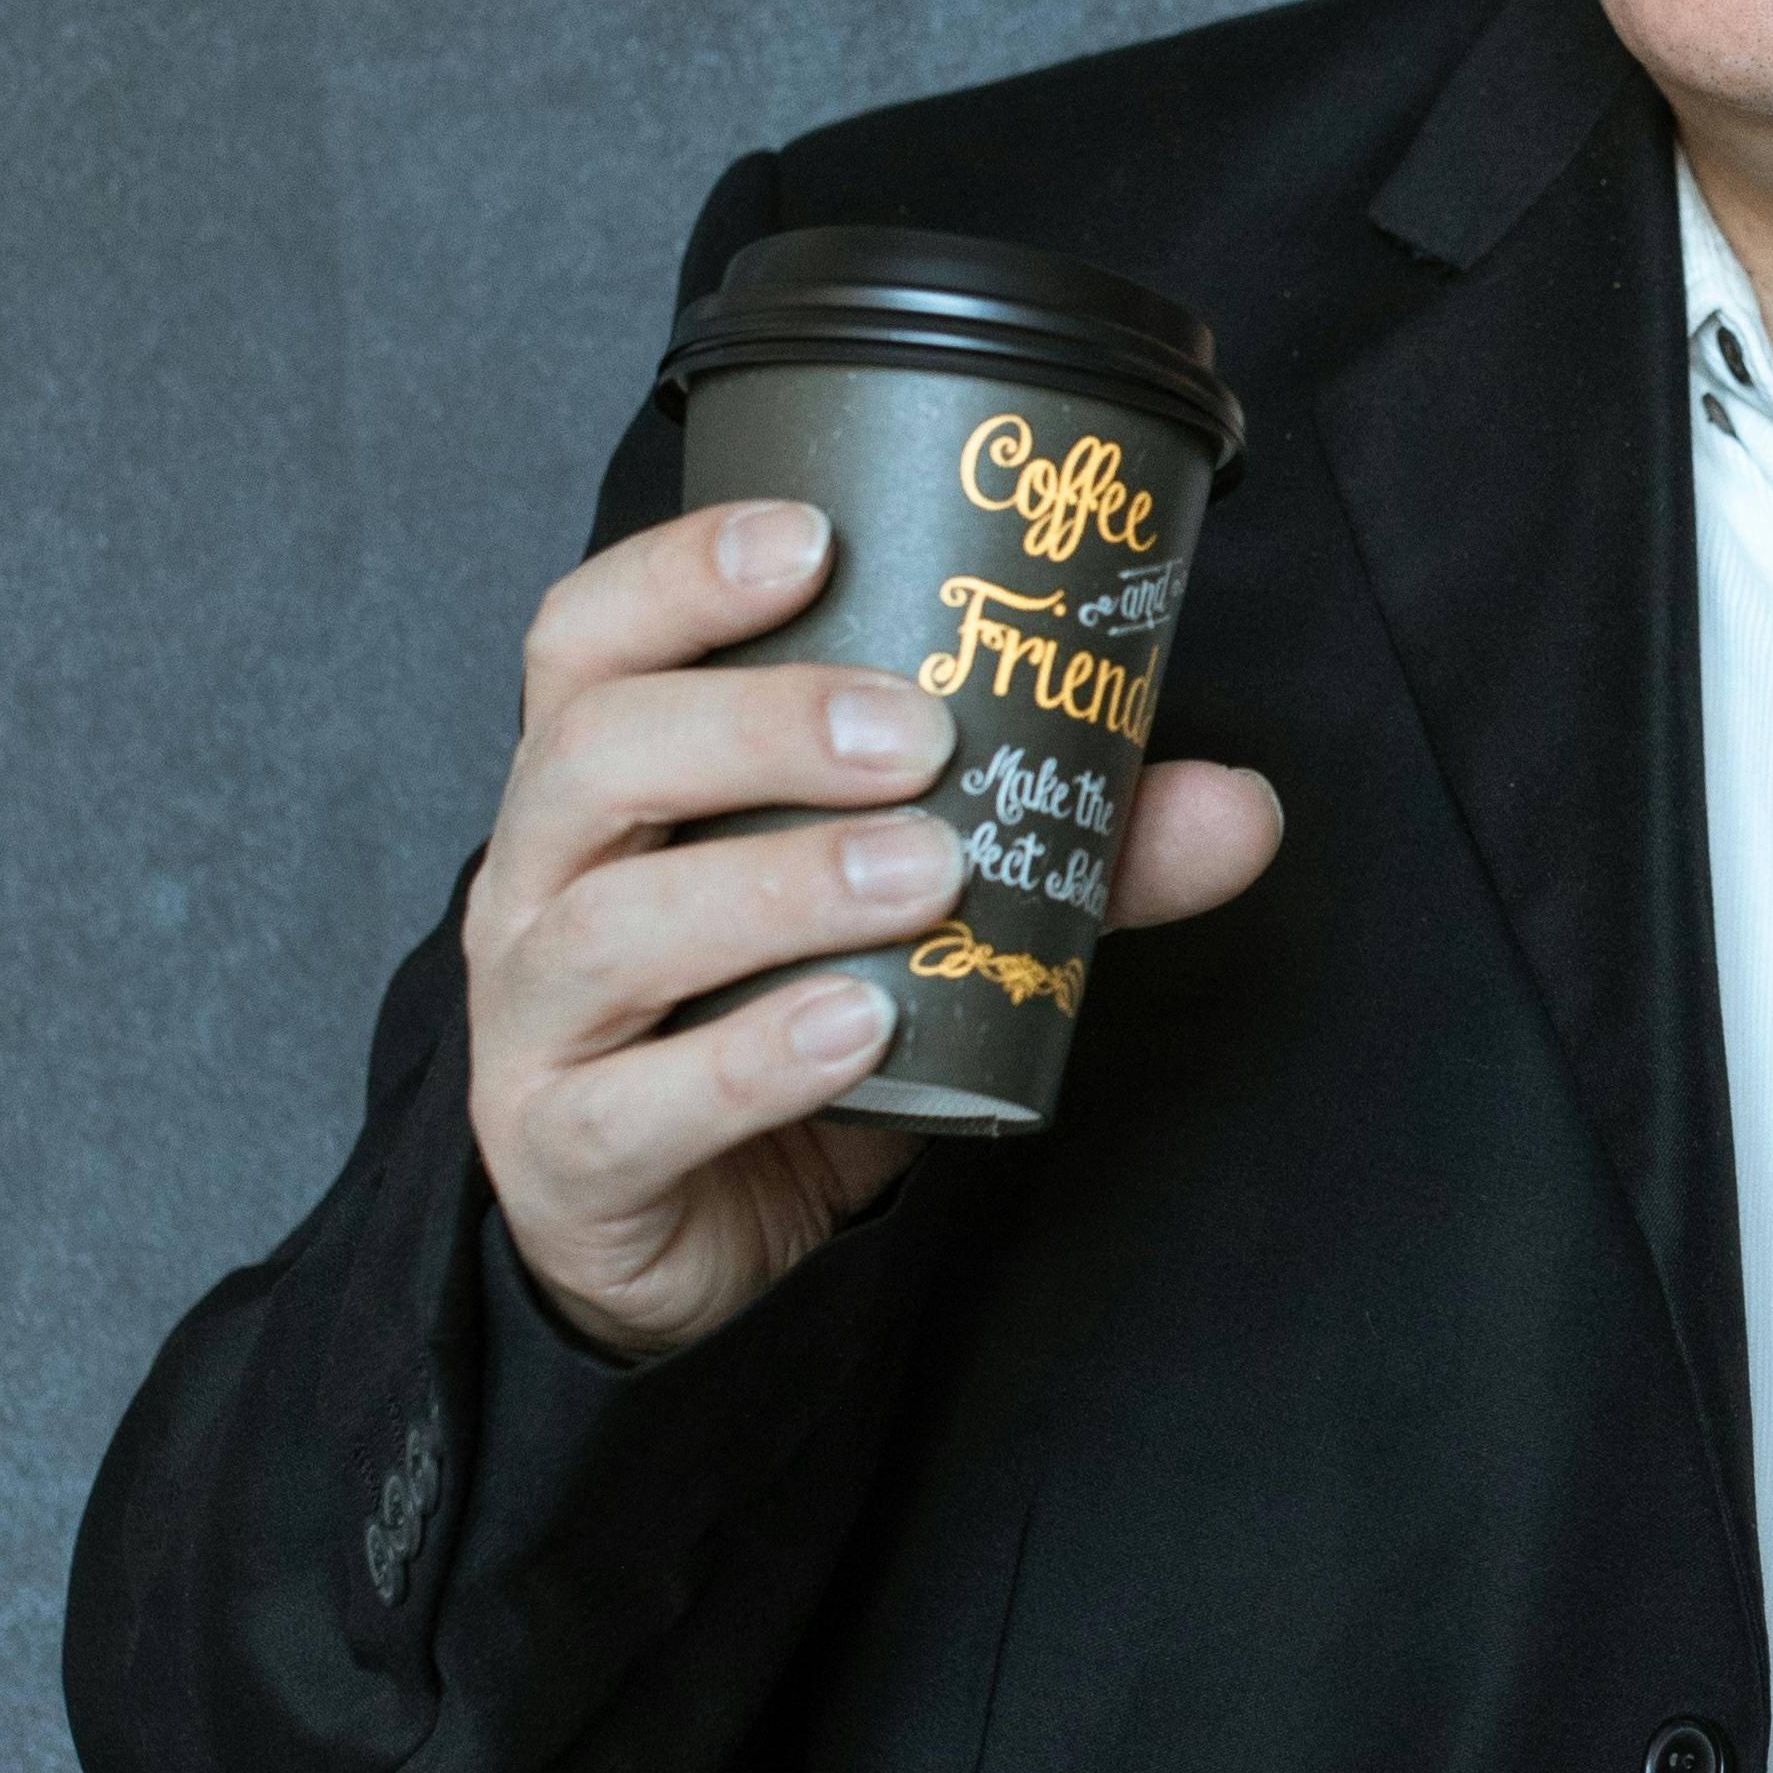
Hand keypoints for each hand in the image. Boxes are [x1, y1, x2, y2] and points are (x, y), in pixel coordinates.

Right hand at [463, 497, 1284, 1363]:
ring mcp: (532, 1026)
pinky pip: (635, 1106)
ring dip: (780, 887)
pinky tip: (857, 1027)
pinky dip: (752, 1060)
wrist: (690, 1233)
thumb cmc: (772, 1015)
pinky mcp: (564, 1158)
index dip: (677, 574)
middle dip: (759, 726)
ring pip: (611, 928)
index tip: (817, 539)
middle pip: (594, 758)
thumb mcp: (907, 914)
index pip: (585, 642)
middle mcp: (535, 884)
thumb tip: (1240, 807)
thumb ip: (1059, 854)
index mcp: (600, 786)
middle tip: (917, 734)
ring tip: (925, 873)